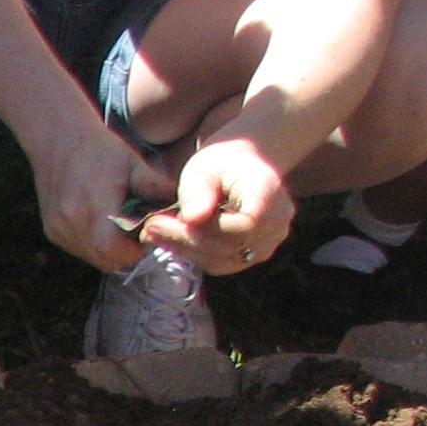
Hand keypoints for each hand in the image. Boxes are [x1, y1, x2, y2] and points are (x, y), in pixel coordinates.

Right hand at [29, 119, 173, 270]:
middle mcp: (72, 222)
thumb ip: (157, 186)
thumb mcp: (134, 163)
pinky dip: (92, 243)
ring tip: (117, 223)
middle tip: (135, 231)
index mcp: (94, 206)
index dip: (134, 251)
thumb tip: (186, 208)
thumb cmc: (102, 149)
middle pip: (105, 260)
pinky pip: (79, 249)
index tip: (145, 236)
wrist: (58, 139)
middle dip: (125, 253)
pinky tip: (99, 220)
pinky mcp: (52, 231)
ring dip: (108, 249)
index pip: (114, 252)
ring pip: (92, 257)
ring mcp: (59, 229)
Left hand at [146, 138, 292, 274]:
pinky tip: (170, 240)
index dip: (201, 231)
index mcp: (269, 193)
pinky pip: (223, 263)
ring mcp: (269, 241)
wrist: (242, 167)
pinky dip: (194, 254)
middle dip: (185, 242)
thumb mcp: (204, 166)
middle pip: (230, 248)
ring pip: (224, 261)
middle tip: (149, 230)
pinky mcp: (254, 253)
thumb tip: (193, 219)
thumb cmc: (222, 162)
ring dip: (186, 251)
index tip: (161, 222)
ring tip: (154, 234)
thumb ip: (198, 191)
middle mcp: (277, 222)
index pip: (241, 228)